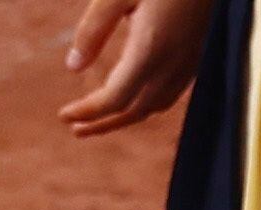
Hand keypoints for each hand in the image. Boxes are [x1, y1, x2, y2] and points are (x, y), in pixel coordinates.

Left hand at [61, 0, 209, 133]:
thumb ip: (94, 29)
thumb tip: (73, 66)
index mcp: (150, 49)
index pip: (116, 98)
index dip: (89, 112)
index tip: (64, 116)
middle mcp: (171, 65)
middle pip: (134, 111)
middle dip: (104, 123)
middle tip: (75, 129)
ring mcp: (188, 64)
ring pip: (154, 107)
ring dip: (126, 118)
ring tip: (102, 120)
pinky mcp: (195, 58)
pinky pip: (169, 95)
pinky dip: (146, 106)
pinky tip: (134, 99)